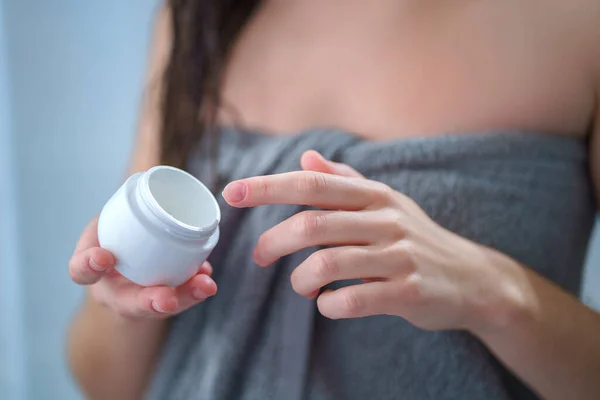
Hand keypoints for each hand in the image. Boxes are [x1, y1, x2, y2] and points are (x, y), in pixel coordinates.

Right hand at [68, 217, 217, 318]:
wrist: (123, 270)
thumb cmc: (117, 236)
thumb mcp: (111, 220)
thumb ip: (127, 203)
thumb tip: (154, 171)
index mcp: (91, 267)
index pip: (81, 271)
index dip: (89, 266)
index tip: (104, 257)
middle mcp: (111, 290)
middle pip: (126, 302)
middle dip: (148, 300)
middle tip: (167, 298)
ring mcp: (135, 301)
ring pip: (157, 308)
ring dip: (184, 297)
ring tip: (205, 285)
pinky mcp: (158, 302)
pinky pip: (178, 300)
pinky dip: (193, 290)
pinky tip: (208, 281)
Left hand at [223, 150, 526, 331]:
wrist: (473, 279)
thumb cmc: (417, 239)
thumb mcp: (386, 203)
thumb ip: (344, 181)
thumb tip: (306, 156)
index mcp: (374, 196)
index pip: (311, 184)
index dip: (268, 187)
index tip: (231, 193)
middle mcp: (386, 220)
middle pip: (313, 223)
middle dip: (274, 241)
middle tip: (259, 258)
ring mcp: (399, 256)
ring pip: (329, 262)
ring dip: (301, 278)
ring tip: (300, 286)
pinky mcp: (409, 292)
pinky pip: (355, 300)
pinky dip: (330, 305)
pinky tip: (328, 304)